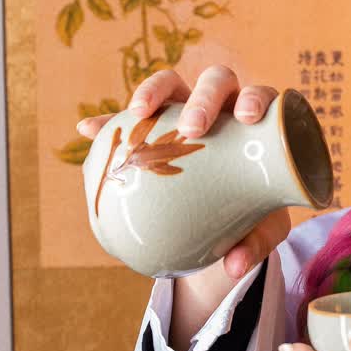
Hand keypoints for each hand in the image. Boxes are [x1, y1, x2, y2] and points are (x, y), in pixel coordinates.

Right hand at [77, 66, 290, 280]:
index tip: (247, 118)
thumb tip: (233, 268)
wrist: (222, 213)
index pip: (258, 97)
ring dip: (153, 92)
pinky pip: (125, 119)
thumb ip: (255, 244)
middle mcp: (221, 107)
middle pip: (214, 82)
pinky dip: (107, 121)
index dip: (254, 99)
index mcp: (254, 124)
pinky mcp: (149, 125)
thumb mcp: (261, 230)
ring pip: (169, 85)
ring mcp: (183, 109)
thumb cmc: (252, 211)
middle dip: (203, 98)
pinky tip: (89, 131)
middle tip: (192, 127)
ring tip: (137, 113)